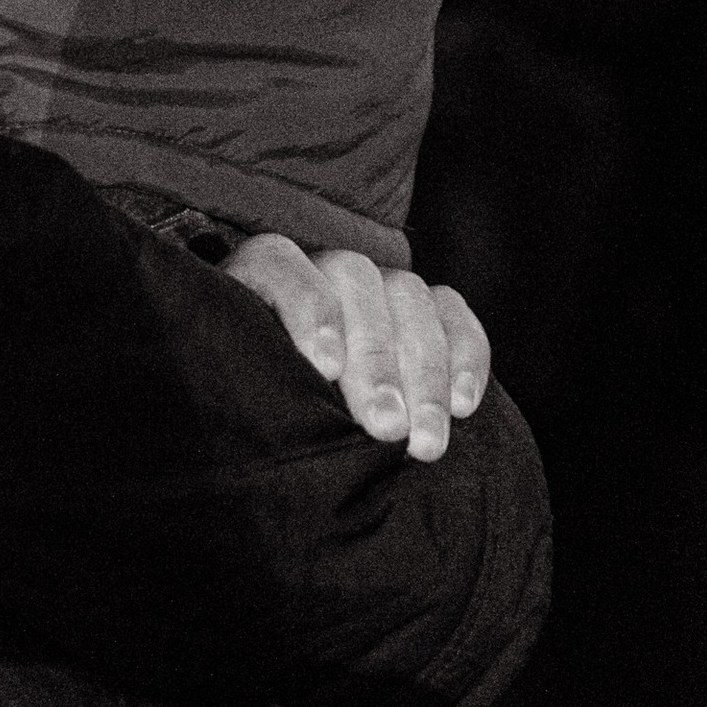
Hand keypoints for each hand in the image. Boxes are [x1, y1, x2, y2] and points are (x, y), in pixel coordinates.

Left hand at [218, 235, 490, 461]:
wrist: (296, 423)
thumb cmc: (256, 411)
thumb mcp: (241, 397)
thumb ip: (251, 391)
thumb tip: (260, 419)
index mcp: (258, 279)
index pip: (279, 264)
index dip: (307, 308)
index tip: (326, 367)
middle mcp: (322, 270)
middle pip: (354, 283)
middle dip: (374, 361)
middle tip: (385, 427)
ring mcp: (378, 283)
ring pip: (408, 297)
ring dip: (424, 373)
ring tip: (424, 442)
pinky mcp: (427, 307)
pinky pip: (453, 314)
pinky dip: (466, 356)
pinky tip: (463, 406)